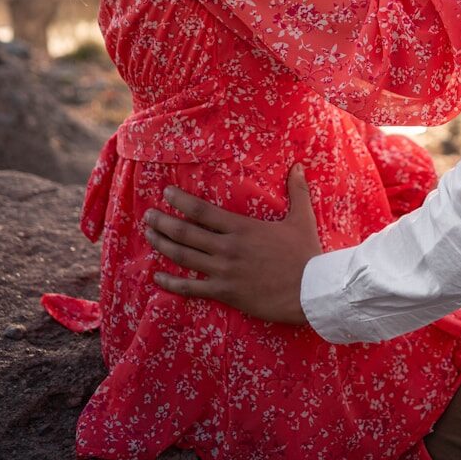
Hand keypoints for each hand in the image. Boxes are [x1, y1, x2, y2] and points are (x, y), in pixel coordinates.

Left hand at [143, 163, 322, 324]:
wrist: (312, 291)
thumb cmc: (306, 254)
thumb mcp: (302, 219)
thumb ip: (297, 191)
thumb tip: (298, 166)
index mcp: (242, 228)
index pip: (202, 211)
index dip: (180, 201)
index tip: (166, 192)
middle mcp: (227, 248)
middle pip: (185, 232)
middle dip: (163, 222)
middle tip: (148, 215)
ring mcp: (224, 272)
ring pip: (183, 257)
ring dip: (163, 245)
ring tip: (148, 235)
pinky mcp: (225, 293)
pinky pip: (191, 288)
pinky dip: (171, 282)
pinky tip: (157, 276)